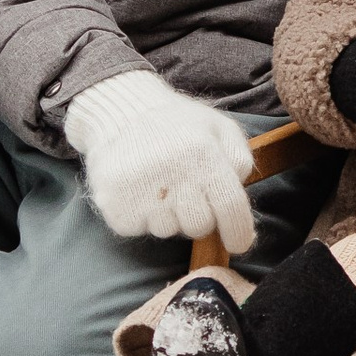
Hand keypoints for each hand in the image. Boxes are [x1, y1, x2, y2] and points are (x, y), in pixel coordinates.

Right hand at [66, 68, 256, 252]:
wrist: (119, 111)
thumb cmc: (176, 123)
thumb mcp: (218, 127)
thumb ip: (240, 158)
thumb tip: (241, 193)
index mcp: (202, 153)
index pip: (230, 206)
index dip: (239, 231)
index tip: (239, 243)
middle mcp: (172, 174)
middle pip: (199, 226)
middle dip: (199, 216)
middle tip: (186, 191)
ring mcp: (140, 193)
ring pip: (167, 230)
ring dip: (168, 215)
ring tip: (158, 184)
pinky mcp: (115, 206)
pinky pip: (138, 229)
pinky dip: (141, 216)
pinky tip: (138, 189)